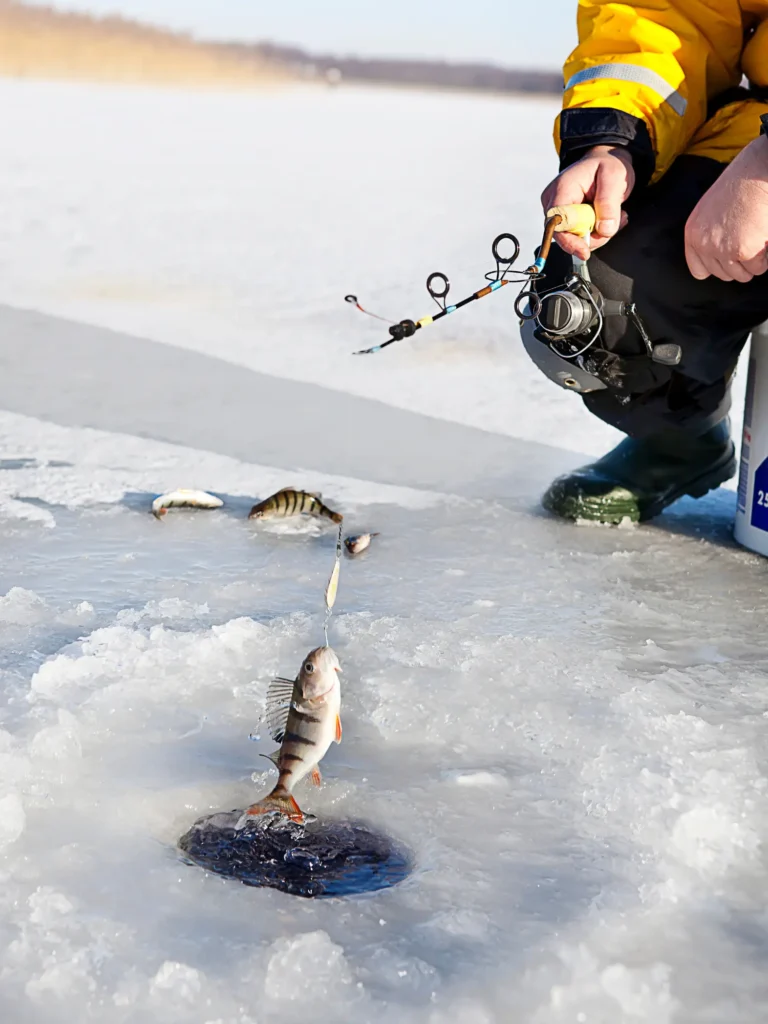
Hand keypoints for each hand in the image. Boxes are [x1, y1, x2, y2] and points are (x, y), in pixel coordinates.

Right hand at [541, 145, 634, 259]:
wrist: (605, 160)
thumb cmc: (607, 164)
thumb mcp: (614, 177)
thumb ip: (609, 203)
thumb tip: (604, 230)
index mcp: (562, 189)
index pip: (556, 223)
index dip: (569, 241)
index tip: (584, 251)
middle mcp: (553, 202)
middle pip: (564, 235)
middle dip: (591, 236)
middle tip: (614, 223)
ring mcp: (557, 212)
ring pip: (574, 238)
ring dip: (597, 233)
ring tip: (614, 215)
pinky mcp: (565, 219)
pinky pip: (578, 235)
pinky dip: (595, 231)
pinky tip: (606, 217)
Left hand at [685, 136, 767, 281]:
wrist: (756, 171)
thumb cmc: (740, 185)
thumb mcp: (710, 211)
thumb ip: (709, 235)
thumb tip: (718, 258)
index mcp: (693, 233)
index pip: (699, 271)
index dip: (719, 267)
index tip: (730, 258)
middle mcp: (704, 244)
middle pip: (724, 275)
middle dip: (740, 264)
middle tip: (750, 242)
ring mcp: (723, 249)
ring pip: (742, 275)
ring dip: (754, 262)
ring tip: (757, 238)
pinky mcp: (743, 250)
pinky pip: (758, 268)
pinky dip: (765, 257)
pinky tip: (764, 237)